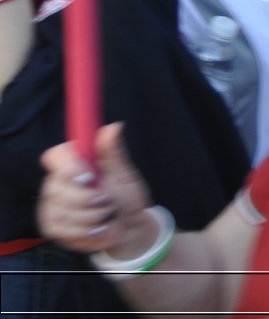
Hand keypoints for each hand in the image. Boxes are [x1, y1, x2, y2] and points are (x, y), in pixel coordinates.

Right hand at [37, 123, 152, 255]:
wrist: (128, 228)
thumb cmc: (126, 197)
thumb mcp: (124, 174)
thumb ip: (114, 152)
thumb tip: (114, 126)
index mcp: (74, 164)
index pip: (55, 156)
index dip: (68, 167)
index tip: (89, 177)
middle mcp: (56, 182)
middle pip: (56, 187)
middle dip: (89, 199)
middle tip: (107, 201)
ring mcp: (50, 206)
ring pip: (61, 211)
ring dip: (92, 217)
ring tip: (105, 215)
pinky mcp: (51, 227)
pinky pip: (62, 229)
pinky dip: (86, 232)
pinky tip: (97, 229)